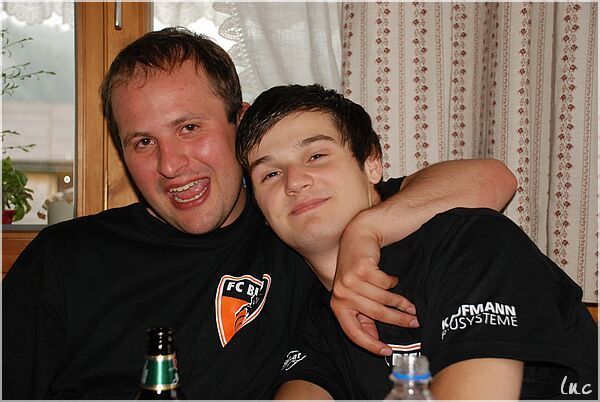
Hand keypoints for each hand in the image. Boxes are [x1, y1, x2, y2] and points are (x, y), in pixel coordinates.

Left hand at [330, 216, 418, 355]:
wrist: (357, 237)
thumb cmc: (358, 268)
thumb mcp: (356, 295)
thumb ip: (363, 315)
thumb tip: (374, 339)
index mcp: (338, 305)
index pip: (353, 332)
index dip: (370, 345)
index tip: (386, 352)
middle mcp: (340, 295)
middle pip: (375, 315)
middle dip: (398, 321)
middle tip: (414, 323)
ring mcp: (349, 281)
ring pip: (383, 300)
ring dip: (400, 303)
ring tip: (410, 305)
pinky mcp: (361, 269)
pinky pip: (385, 284)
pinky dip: (392, 283)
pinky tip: (392, 279)